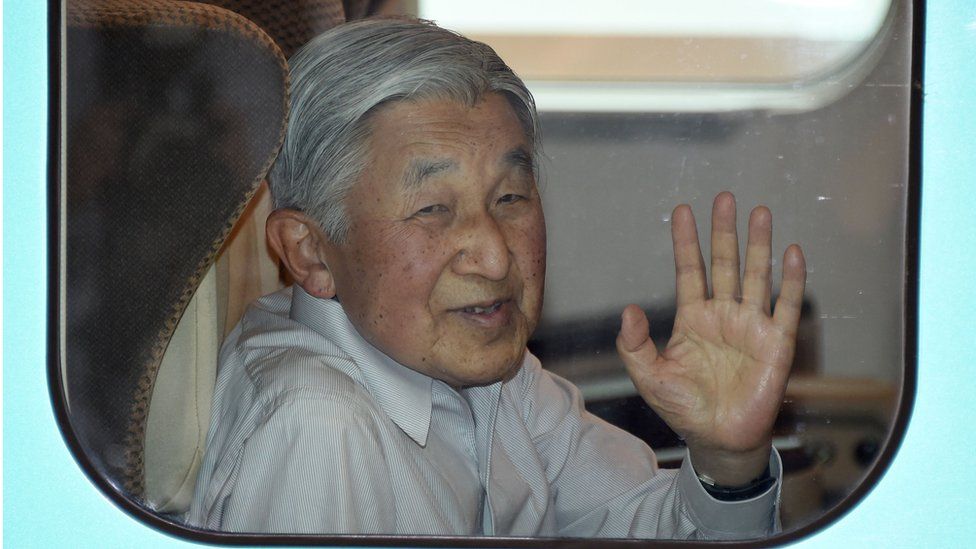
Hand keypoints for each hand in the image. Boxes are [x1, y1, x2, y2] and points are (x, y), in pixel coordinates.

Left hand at [616, 192, 805, 485]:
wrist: (718, 439)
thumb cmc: (684, 407)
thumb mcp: (649, 376)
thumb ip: (633, 344)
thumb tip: (629, 310)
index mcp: (693, 318)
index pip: (689, 270)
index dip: (686, 242)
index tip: (681, 210)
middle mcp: (723, 314)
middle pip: (724, 263)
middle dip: (724, 231)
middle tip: (724, 197)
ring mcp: (752, 326)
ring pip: (755, 276)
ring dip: (758, 245)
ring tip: (759, 211)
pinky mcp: (777, 343)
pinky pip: (786, 306)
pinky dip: (790, 281)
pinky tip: (792, 253)